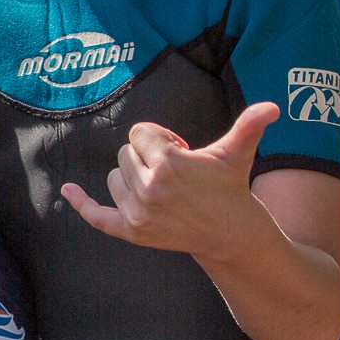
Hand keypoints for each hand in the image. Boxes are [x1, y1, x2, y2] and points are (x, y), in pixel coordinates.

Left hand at [60, 102, 278, 257]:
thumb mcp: (237, 153)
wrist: (229, 233)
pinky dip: (81, 205)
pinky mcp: (131, 232)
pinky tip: (66, 192)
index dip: (159, 139)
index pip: (139, 133)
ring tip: (163, 188)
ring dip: (132, 177)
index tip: (180, 151)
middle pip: (125, 154)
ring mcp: (138, 213)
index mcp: (168, 163)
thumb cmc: (229, 186)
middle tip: (176, 173)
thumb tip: (272, 106)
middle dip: (147, 158)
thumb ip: (249, 126)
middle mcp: (149, 189)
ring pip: (114, 178)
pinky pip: (97, 217)